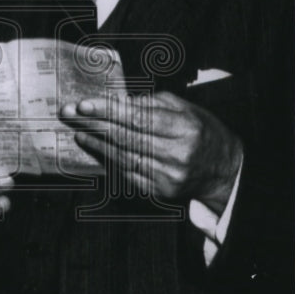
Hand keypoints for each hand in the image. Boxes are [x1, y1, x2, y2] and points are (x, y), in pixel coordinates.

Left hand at [61, 91, 242, 213]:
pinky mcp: (161, 192)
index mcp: (185, 128)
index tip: (84, 104)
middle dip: (94, 124)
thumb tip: (117, 101)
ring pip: (123, 158)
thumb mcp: (184, 109)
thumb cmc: (200, 131)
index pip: (138, 118)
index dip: (108, 111)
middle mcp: (178, 154)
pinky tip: (96, 150)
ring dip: (96, 144)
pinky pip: (127, 175)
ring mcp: (168, 176)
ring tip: (79, 131)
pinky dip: (109, 161)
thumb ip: (151, 104)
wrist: (223, 170)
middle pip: (126, 138)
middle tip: (70, 114)